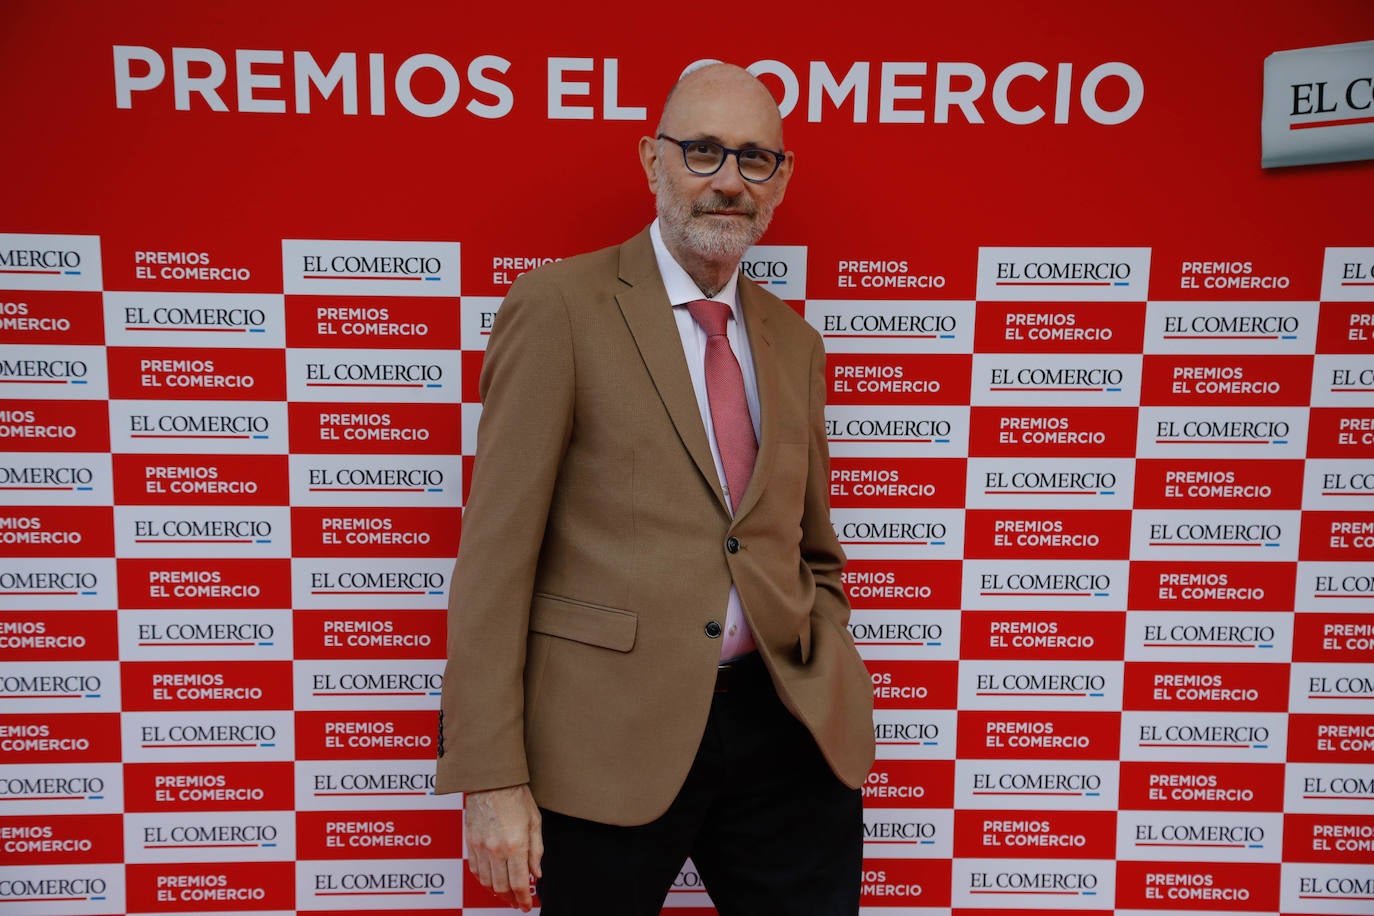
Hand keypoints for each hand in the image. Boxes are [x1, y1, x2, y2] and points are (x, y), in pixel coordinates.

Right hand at [464, 784, 542, 911]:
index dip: (524, 899)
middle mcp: (496, 850)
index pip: (520, 883)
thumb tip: (537, 873)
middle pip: (501, 887)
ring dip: (497, 892)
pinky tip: (491, 880)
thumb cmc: (516, 796)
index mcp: (515, 845)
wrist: (491, 780)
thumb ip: (536, 850)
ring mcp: (480, 847)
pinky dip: (484, 880)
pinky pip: (475, 870)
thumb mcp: (535, 822)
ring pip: (486, 881)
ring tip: (506, 894)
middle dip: (511, 899)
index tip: (527, 905)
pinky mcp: (471, 842)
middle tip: (517, 902)